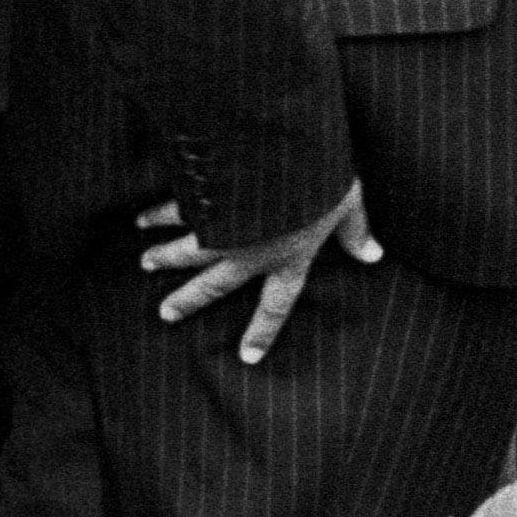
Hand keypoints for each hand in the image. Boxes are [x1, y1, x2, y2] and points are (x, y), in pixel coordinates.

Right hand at [136, 181, 378, 362]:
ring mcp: (223, 229)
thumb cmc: (323, 181)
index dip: (263, 332)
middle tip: (165, 314)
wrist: (283, 159)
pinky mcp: (206, 201)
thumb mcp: (347, 203)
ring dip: (165, 256)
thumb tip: (375, 256)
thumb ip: (357, 231)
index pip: (276, 304)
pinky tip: (141, 217)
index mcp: (286, 258)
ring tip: (144, 262)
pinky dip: (160, 212)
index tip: (247, 358)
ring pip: (187, 251)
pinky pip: (179, 210)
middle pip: (214, 285)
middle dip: (189, 300)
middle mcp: (249, 252)